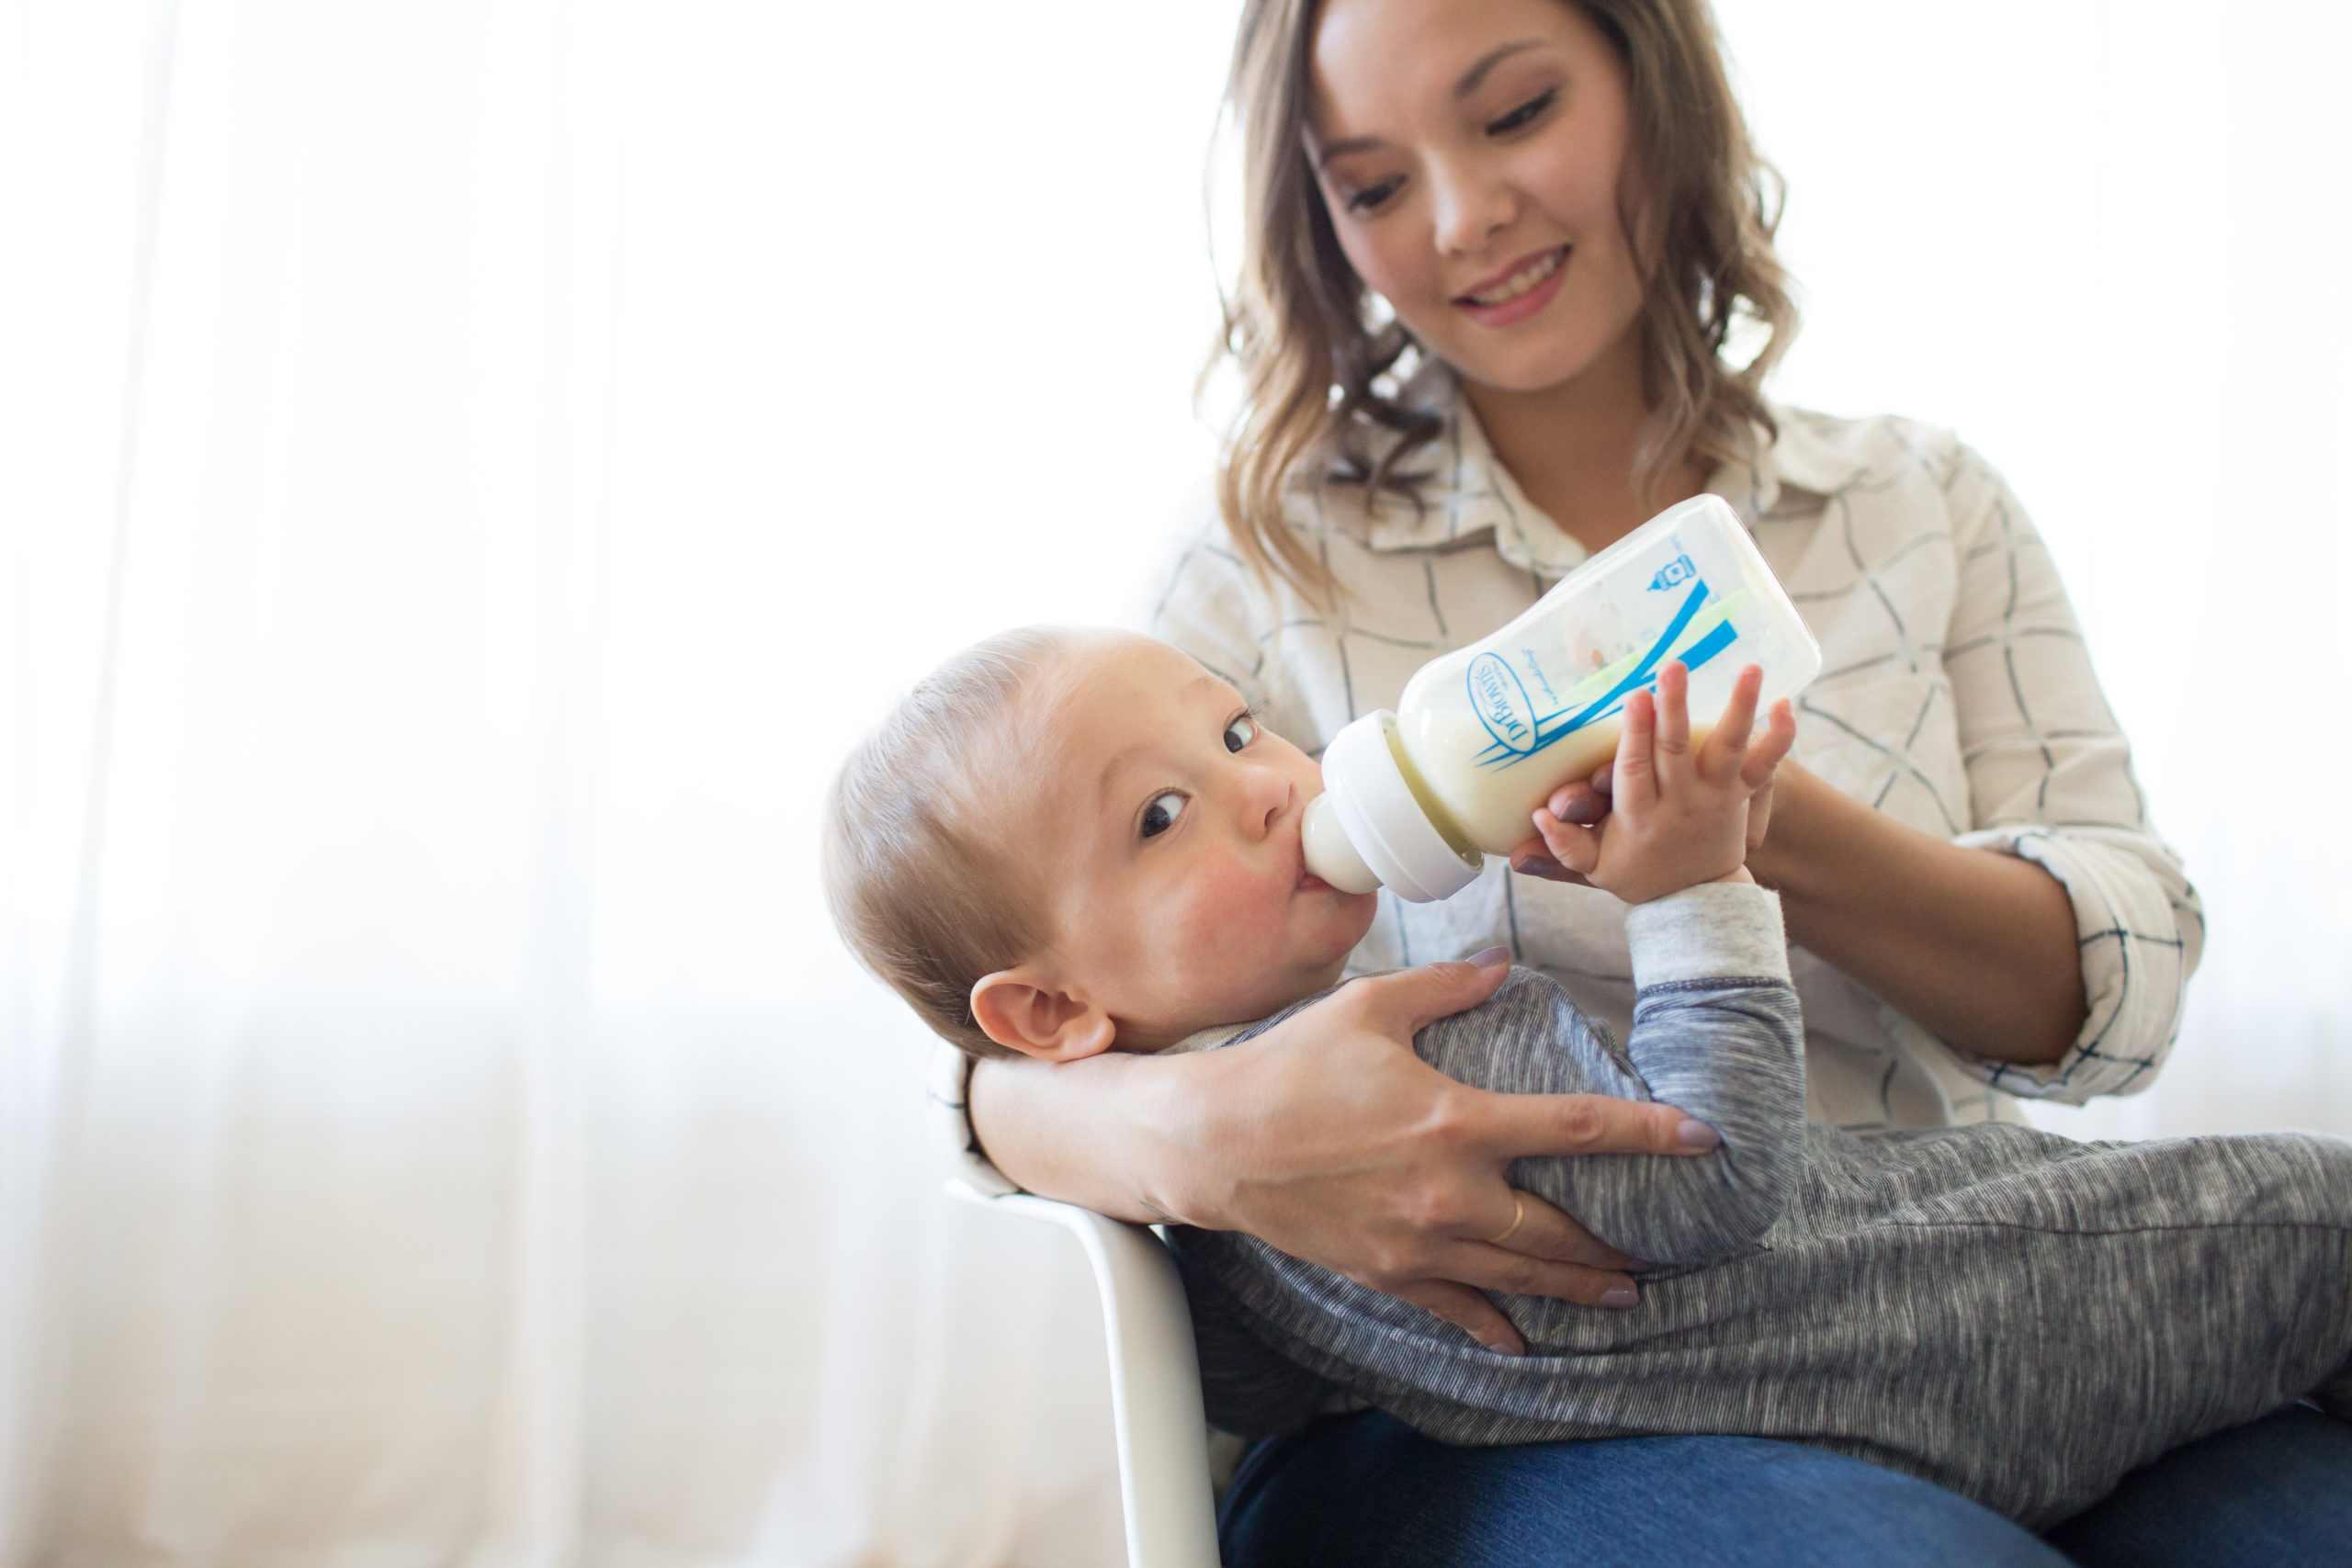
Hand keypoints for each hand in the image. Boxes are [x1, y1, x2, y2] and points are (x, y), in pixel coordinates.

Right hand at [1178, 953, 1716, 1354]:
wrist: (1212, 1142)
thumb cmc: (1288, 1067)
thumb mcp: (1369, 1007)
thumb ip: (1448, 987)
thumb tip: (1502, 964)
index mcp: (1455, 1122)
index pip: (1574, 1129)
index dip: (1647, 1136)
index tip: (1701, 1140)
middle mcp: (1449, 1194)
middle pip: (1560, 1230)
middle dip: (1619, 1243)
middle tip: (1662, 1247)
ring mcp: (1419, 1244)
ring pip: (1521, 1278)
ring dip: (1578, 1287)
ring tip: (1622, 1292)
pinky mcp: (1387, 1273)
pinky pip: (1456, 1310)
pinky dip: (1494, 1326)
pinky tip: (1524, 1340)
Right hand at [1525, 663, 1794, 903]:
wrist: (1697, 903)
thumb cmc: (1639, 875)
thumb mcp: (1596, 869)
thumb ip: (1566, 845)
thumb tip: (1538, 816)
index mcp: (1640, 817)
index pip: (1634, 770)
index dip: (1635, 735)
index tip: (1634, 698)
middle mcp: (1681, 803)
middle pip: (1676, 750)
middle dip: (1674, 707)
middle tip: (1673, 668)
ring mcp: (1715, 798)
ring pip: (1728, 749)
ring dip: (1739, 708)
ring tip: (1749, 669)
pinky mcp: (1741, 797)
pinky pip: (1765, 766)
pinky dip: (1780, 737)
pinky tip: (1787, 704)